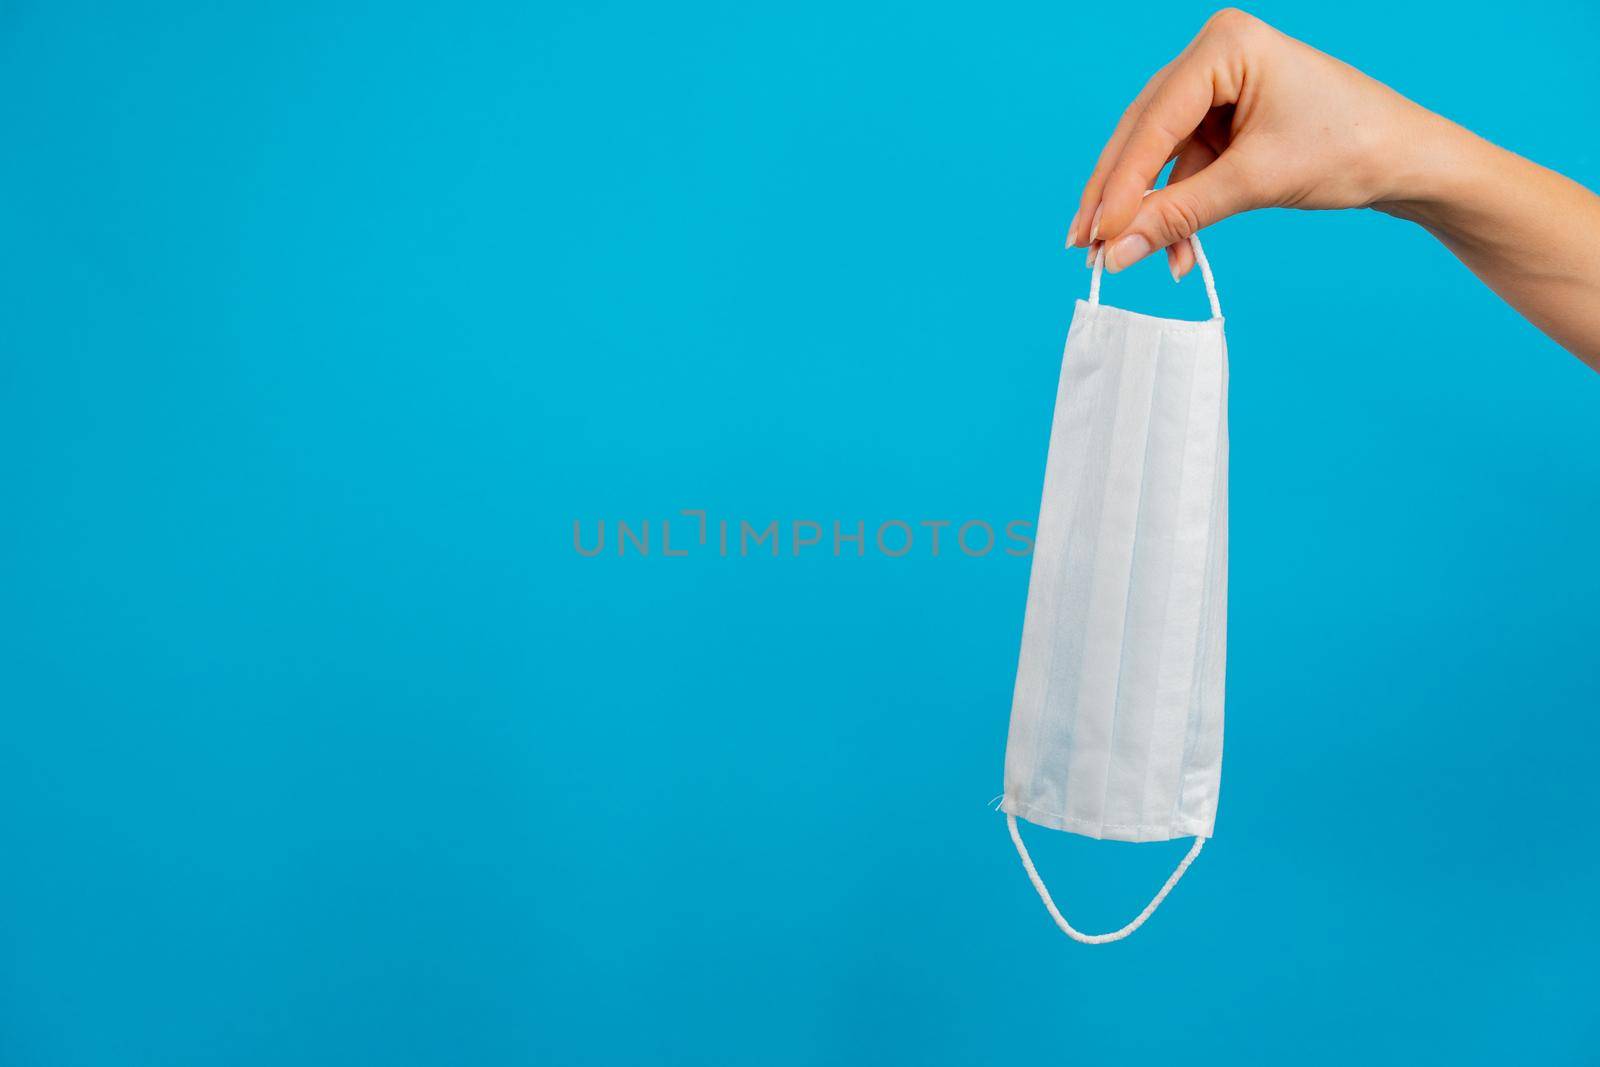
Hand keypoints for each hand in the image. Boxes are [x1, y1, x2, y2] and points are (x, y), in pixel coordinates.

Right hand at [1068, 8, 1443, 279]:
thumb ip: (1179, 215)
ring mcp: (1218, 87)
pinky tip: (1175, 251)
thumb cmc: (1350, 148)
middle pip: (1144, 135)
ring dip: (1148, 212)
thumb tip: (1115, 252)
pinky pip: (1185, 168)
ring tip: (1125, 258)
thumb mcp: (1256, 182)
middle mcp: (1214, 55)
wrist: (1408, 159)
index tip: (1094, 238)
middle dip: (1119, 199)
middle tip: (1085, 249)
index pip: (1155, 123)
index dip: (1120, 186)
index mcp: (1224, 45)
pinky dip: (1177, 209)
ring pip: (1159, 156)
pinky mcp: (1226, 118)